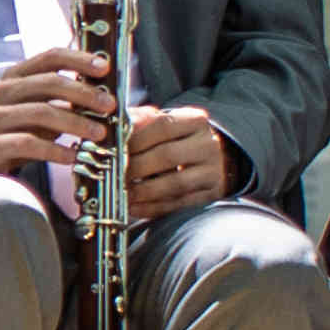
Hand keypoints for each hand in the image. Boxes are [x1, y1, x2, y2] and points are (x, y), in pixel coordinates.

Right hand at [0, 45, 106, 176]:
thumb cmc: (14, 129)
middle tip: (109, 106)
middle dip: (84, 93)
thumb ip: (62, 99)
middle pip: (49, 83)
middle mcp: (3, 92)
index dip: (79, 59)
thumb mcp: (36, 108)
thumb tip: (104, 97)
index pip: (50, 57)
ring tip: (98, 134)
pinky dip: (54, 150)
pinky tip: (72, 157)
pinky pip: (28, 143)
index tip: (105, 68)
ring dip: (75, 123)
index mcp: (16, 76)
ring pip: (41, 112)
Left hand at [121, 101, 241, 215]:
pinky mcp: (209, 196)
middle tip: (114, 173)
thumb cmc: (179, 140)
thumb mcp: (167, 125)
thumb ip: (143, 122)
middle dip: (136, 166)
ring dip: (143, 191)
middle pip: (167, 156)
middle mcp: (208, 145)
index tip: (114, 146)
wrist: (214, 159)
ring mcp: (212, 172)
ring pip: (175, 184)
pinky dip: (153, 208)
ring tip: (123, 193)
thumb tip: (117, 125)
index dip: (136, 137)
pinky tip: (134, 207)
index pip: (163, 125)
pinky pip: (178, 205)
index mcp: (196, 121)